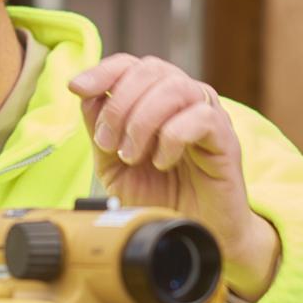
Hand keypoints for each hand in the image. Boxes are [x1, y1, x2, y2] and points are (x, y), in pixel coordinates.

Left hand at [69, 54, 280, 298]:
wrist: (192, 237)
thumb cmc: (159, 200)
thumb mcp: (114, 168)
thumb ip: (100, 133)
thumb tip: (87, 96)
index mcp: (156, 102)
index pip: (132, 65)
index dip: (103, 70)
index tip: (77, 88)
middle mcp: (184, 102)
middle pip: (151, 70)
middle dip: (119, 104)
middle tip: (109, 144)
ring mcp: (208, 117)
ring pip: (175, 88)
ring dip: (142, 121)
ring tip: (132, 156)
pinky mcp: (226, 140)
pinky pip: (201, 117)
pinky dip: (172, 137)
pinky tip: (162, 162)